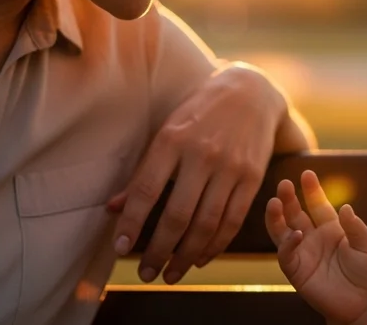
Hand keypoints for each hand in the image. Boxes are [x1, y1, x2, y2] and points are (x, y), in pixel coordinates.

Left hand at [106, 63, 286, 283]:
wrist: (250, 92)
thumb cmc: (198, 114)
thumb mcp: (167, 131)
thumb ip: (143, 172)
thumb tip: (113, 208)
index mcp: (172, 139)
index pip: (145, 190)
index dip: (131, 224)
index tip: (120, 249)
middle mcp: (201, 154)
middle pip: (177, 215)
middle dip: (159, 251)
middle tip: (146, 273)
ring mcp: (230, 167)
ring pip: (206, 224)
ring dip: (186, 256)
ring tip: (171, 273)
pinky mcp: (253, 177)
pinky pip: (232, 221)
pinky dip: (215, 245)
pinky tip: (200, 258)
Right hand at [265, 170, 366, 324]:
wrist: (363, 306)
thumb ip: (355, 228)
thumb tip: (344, 207)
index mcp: (330, 228)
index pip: (317, 204)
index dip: (312, 190)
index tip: (307, 173)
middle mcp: (313, 238)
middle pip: (295, 213)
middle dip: (289, 198)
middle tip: (285, 184)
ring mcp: (303, 253)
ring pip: (282, 231)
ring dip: (276, 217)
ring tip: (274, 202)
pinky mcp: (297, 271)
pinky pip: (286, 255)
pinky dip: (288, 244)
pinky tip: (295, 235)